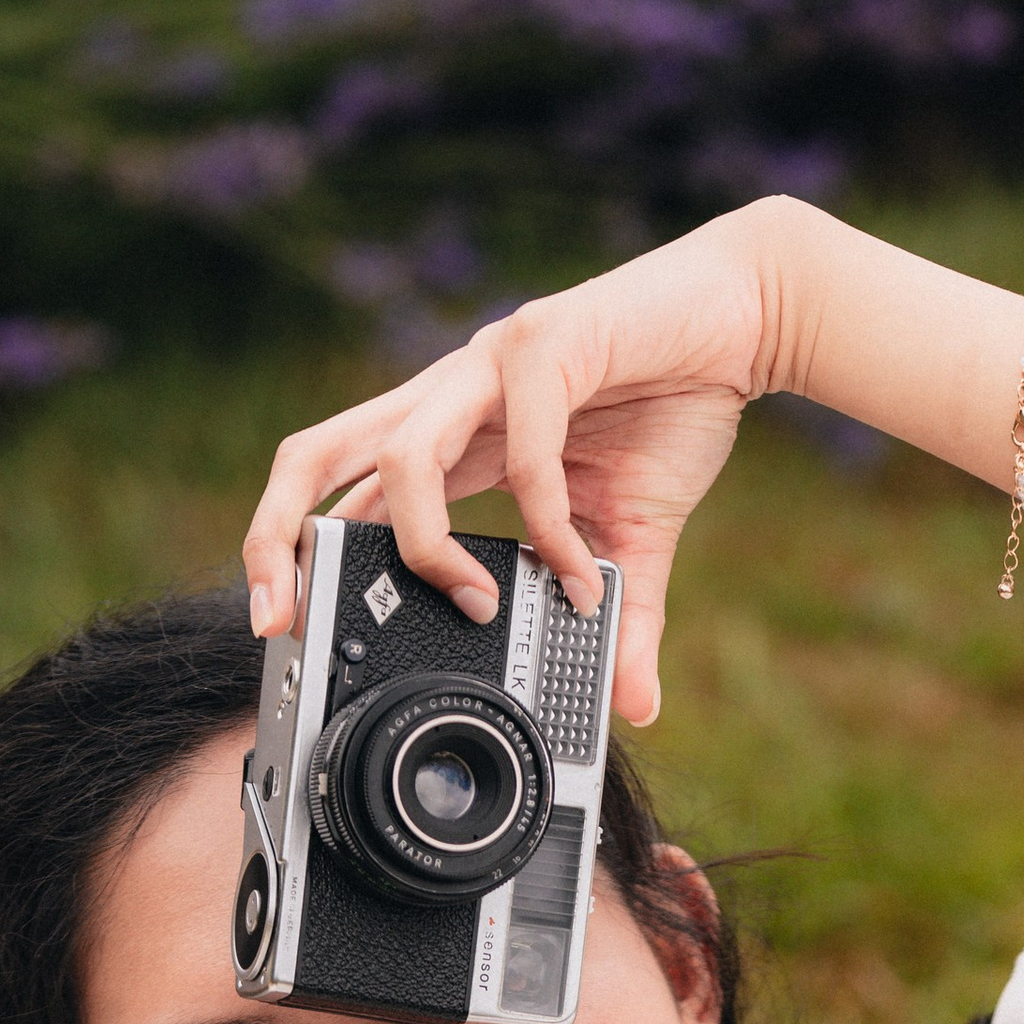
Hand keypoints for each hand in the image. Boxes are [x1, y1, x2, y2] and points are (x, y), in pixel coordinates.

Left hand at [241, 204, 809, 725]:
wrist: (748, 317)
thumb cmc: (677, 406)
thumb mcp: (636, 537)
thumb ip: (621, 618)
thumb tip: (636, 706)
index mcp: (449, 434)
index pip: (337, 486)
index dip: (293, 550)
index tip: (286, 625)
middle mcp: (449, 395)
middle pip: (315, 453)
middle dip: (276, 534)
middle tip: (280, 617)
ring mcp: (488, 366)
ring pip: (402, 457)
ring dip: (429, 548)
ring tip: (479, 603)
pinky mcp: (547, 344)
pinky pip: (523, 451)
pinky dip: (546, 524)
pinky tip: (579, 571)